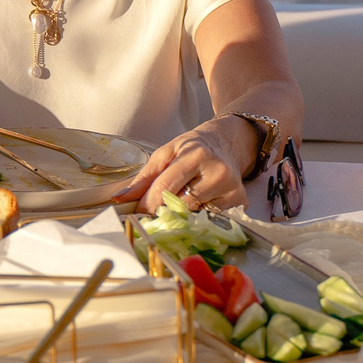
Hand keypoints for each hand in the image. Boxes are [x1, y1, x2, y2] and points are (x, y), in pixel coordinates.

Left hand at [114, 120, 247, 212]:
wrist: (226, 143)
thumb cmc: (194, 147)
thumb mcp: (166, 153)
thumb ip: (144, 177)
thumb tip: (122, 198)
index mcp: (197, 154)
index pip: (166, 187)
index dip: (147, 203)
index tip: (137, 212)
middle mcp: (218, 172)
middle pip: (181, 205)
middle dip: (163, 211)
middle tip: (155, 210)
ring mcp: (232, 189)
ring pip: (195, 216)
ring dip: (182, 214)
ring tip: (180, 202)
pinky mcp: (240, 202)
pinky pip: (210, 219)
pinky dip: (199, 216)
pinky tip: (199, 203)